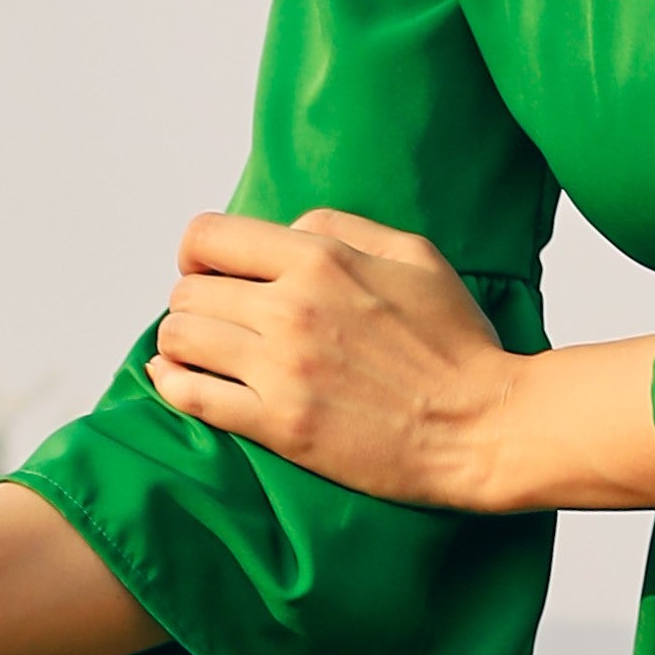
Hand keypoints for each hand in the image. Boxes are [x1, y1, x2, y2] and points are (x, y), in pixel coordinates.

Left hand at [149, 209, 525, 506]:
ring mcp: (282, 370)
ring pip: (181, 339)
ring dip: (181, 342)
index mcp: (320, 259)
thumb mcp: (415, 256)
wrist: (482, 426)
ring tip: (199, 351)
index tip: (208, 271)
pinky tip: (176, 379)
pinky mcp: (281, 425)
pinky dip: (172, 384)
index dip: (196, 253)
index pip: (209, 236)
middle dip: (193, 301)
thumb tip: (287, 229)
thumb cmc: (456, 342)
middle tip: (215, 320)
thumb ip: (342, 228)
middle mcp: (291, 308)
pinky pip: (193, 396)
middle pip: (189, 291)